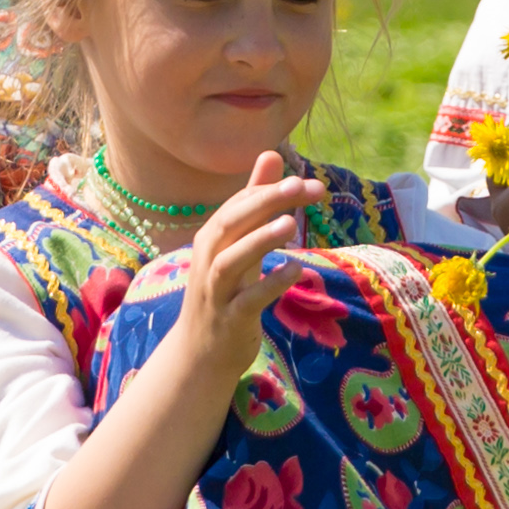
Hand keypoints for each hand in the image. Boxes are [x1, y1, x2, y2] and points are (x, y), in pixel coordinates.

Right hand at [157, 156, 320, 381]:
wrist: (200, 354)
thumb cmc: (224, 291)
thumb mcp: (238, 244)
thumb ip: (255, 202)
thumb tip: (272, 154)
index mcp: (212, 238)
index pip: (238, 204)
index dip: (270, 189)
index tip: (308, 182)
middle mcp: (208, 260)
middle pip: (230, 223)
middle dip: (264, 202)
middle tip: (302, 187)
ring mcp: (216, 292)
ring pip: (231, 260)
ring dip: (259, 240)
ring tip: (291, 224)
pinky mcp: (229, 320)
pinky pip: (248, 301)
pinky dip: (270, 285)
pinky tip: (295, 271)